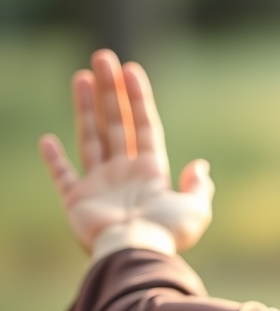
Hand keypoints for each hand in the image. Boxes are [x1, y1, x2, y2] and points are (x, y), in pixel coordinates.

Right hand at [39, 50, 213, 255]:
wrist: (136, 253)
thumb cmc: (166, 234)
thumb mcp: (196, 210)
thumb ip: (198, 187)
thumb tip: (200, 166)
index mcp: (151, 171)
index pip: (143, 125)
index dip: (138, 97)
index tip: (131, 68)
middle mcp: (124, 173)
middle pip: (116, 122)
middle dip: (110, 90)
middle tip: (103, 57)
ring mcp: (99, 185)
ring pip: (91, 137)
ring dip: (86, 107)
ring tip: (82, 76)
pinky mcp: (77, 201)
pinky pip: (63, 175)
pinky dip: (54, 159)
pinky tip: (48, 138)